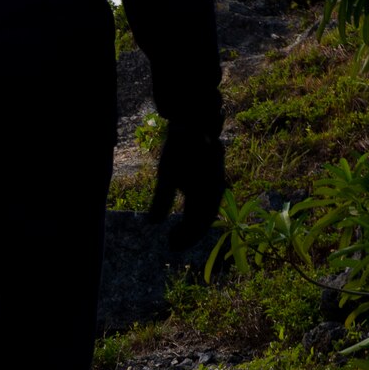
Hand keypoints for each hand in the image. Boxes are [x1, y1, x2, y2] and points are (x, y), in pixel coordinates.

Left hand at [146, 129, 227, 250]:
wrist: (193, 124)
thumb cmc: (178, 150)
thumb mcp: (166, 175)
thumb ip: (161, 200)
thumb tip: (153, 223)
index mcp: (206, 193)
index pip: (198, 224)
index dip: (186, 238)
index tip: (171, 245)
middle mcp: (214, 192)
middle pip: (204, 222)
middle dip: (189, 236)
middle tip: (171, 244)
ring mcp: (215, 187)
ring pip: (207, 214)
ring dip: (192, 227)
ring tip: (175, 235)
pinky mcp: (212, 182)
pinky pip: (207, 204)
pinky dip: (196, 216)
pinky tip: (183, 221)